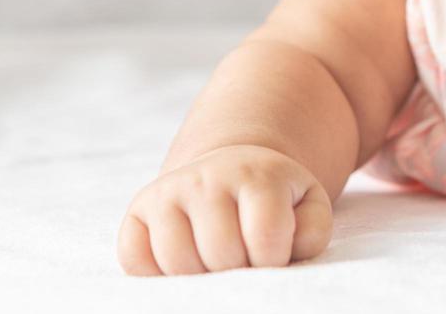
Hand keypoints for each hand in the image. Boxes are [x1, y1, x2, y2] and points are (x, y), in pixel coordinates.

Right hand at [117, 144, 331, 274]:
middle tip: (244, 259)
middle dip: (237, 271)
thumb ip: (311, 231)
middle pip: (220, 255)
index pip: (265, 238)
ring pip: (177, 262)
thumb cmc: (274, 200)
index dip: (273, 261)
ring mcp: (168, 191)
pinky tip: (182, 261)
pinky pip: (134, 258)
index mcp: (257, 175)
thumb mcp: (307, 205)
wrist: (231, 168)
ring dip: (200, 276)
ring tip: (216, 261)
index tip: (274, 254)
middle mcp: (208, 177)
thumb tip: (287, 250)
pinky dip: (155, 274)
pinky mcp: (138, 209)